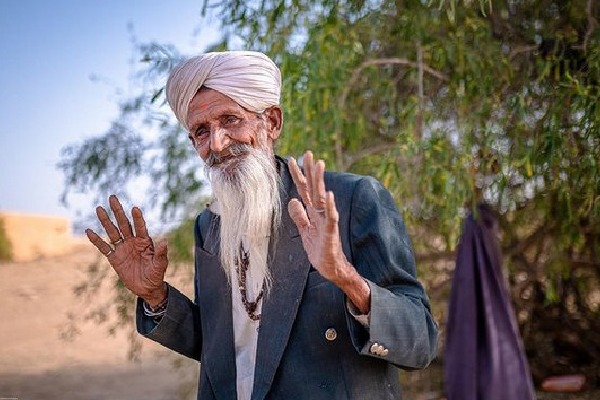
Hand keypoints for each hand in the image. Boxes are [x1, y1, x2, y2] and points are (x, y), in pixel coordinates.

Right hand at [85, 195, 167, 306]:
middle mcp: (133, 241)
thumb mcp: (160, 264)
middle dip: (118, 211)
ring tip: (99, 208)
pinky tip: (89, 231)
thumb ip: (161, 253)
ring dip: (106, 221)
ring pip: (112, 232)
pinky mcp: (114, 258)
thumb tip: (164, 241)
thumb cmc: (156, 274)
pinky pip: (104, 247)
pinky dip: (96, 240)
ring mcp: (123, 248)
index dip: (138, 218)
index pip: (140, 227)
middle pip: (124, 224)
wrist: (147, 287)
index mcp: (145, 241)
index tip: (135, 208)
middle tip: (112, 197)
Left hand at [288, 151, 369, 312]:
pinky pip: (331, 217)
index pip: (304, 189)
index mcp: (312, 212)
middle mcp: (320, 213)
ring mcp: (326, 221)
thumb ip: (299, 216)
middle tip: (307, 153)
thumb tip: (292, 200)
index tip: (292, 159)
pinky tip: (329, 194)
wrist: (331, 268)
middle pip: (313, 188)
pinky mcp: (331, 232)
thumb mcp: (304, 231)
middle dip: (310, 171)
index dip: (297, 175)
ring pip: (322, 197)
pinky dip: (330, 206)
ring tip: (319, 164)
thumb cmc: (319, 250)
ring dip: (320, 181)